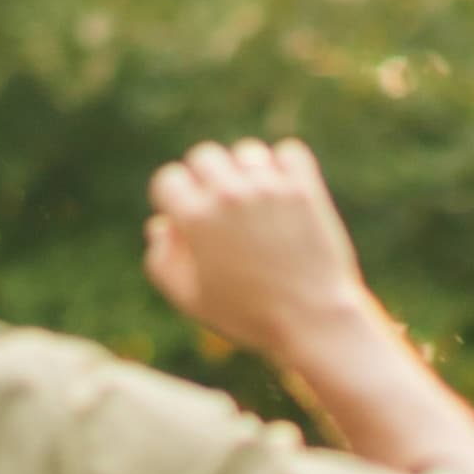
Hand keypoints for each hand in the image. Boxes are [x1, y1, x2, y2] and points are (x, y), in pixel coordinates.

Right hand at [143, 140, 376, 361]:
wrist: (312, 322)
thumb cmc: (248, 316)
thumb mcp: (191, 299)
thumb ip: (162, 262)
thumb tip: (161, 226)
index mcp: (195, 218)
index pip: (169, 178)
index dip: (174, 199)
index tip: (187, 217)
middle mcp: (229, 194)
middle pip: (204, 156)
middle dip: (206, 179)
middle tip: (221, 208)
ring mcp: (268, 188)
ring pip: (246, 152)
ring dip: (245, 172)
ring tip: (255, 203)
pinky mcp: (304, 189)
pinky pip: (289, 152)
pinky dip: (285, 166)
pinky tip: (283, 192)